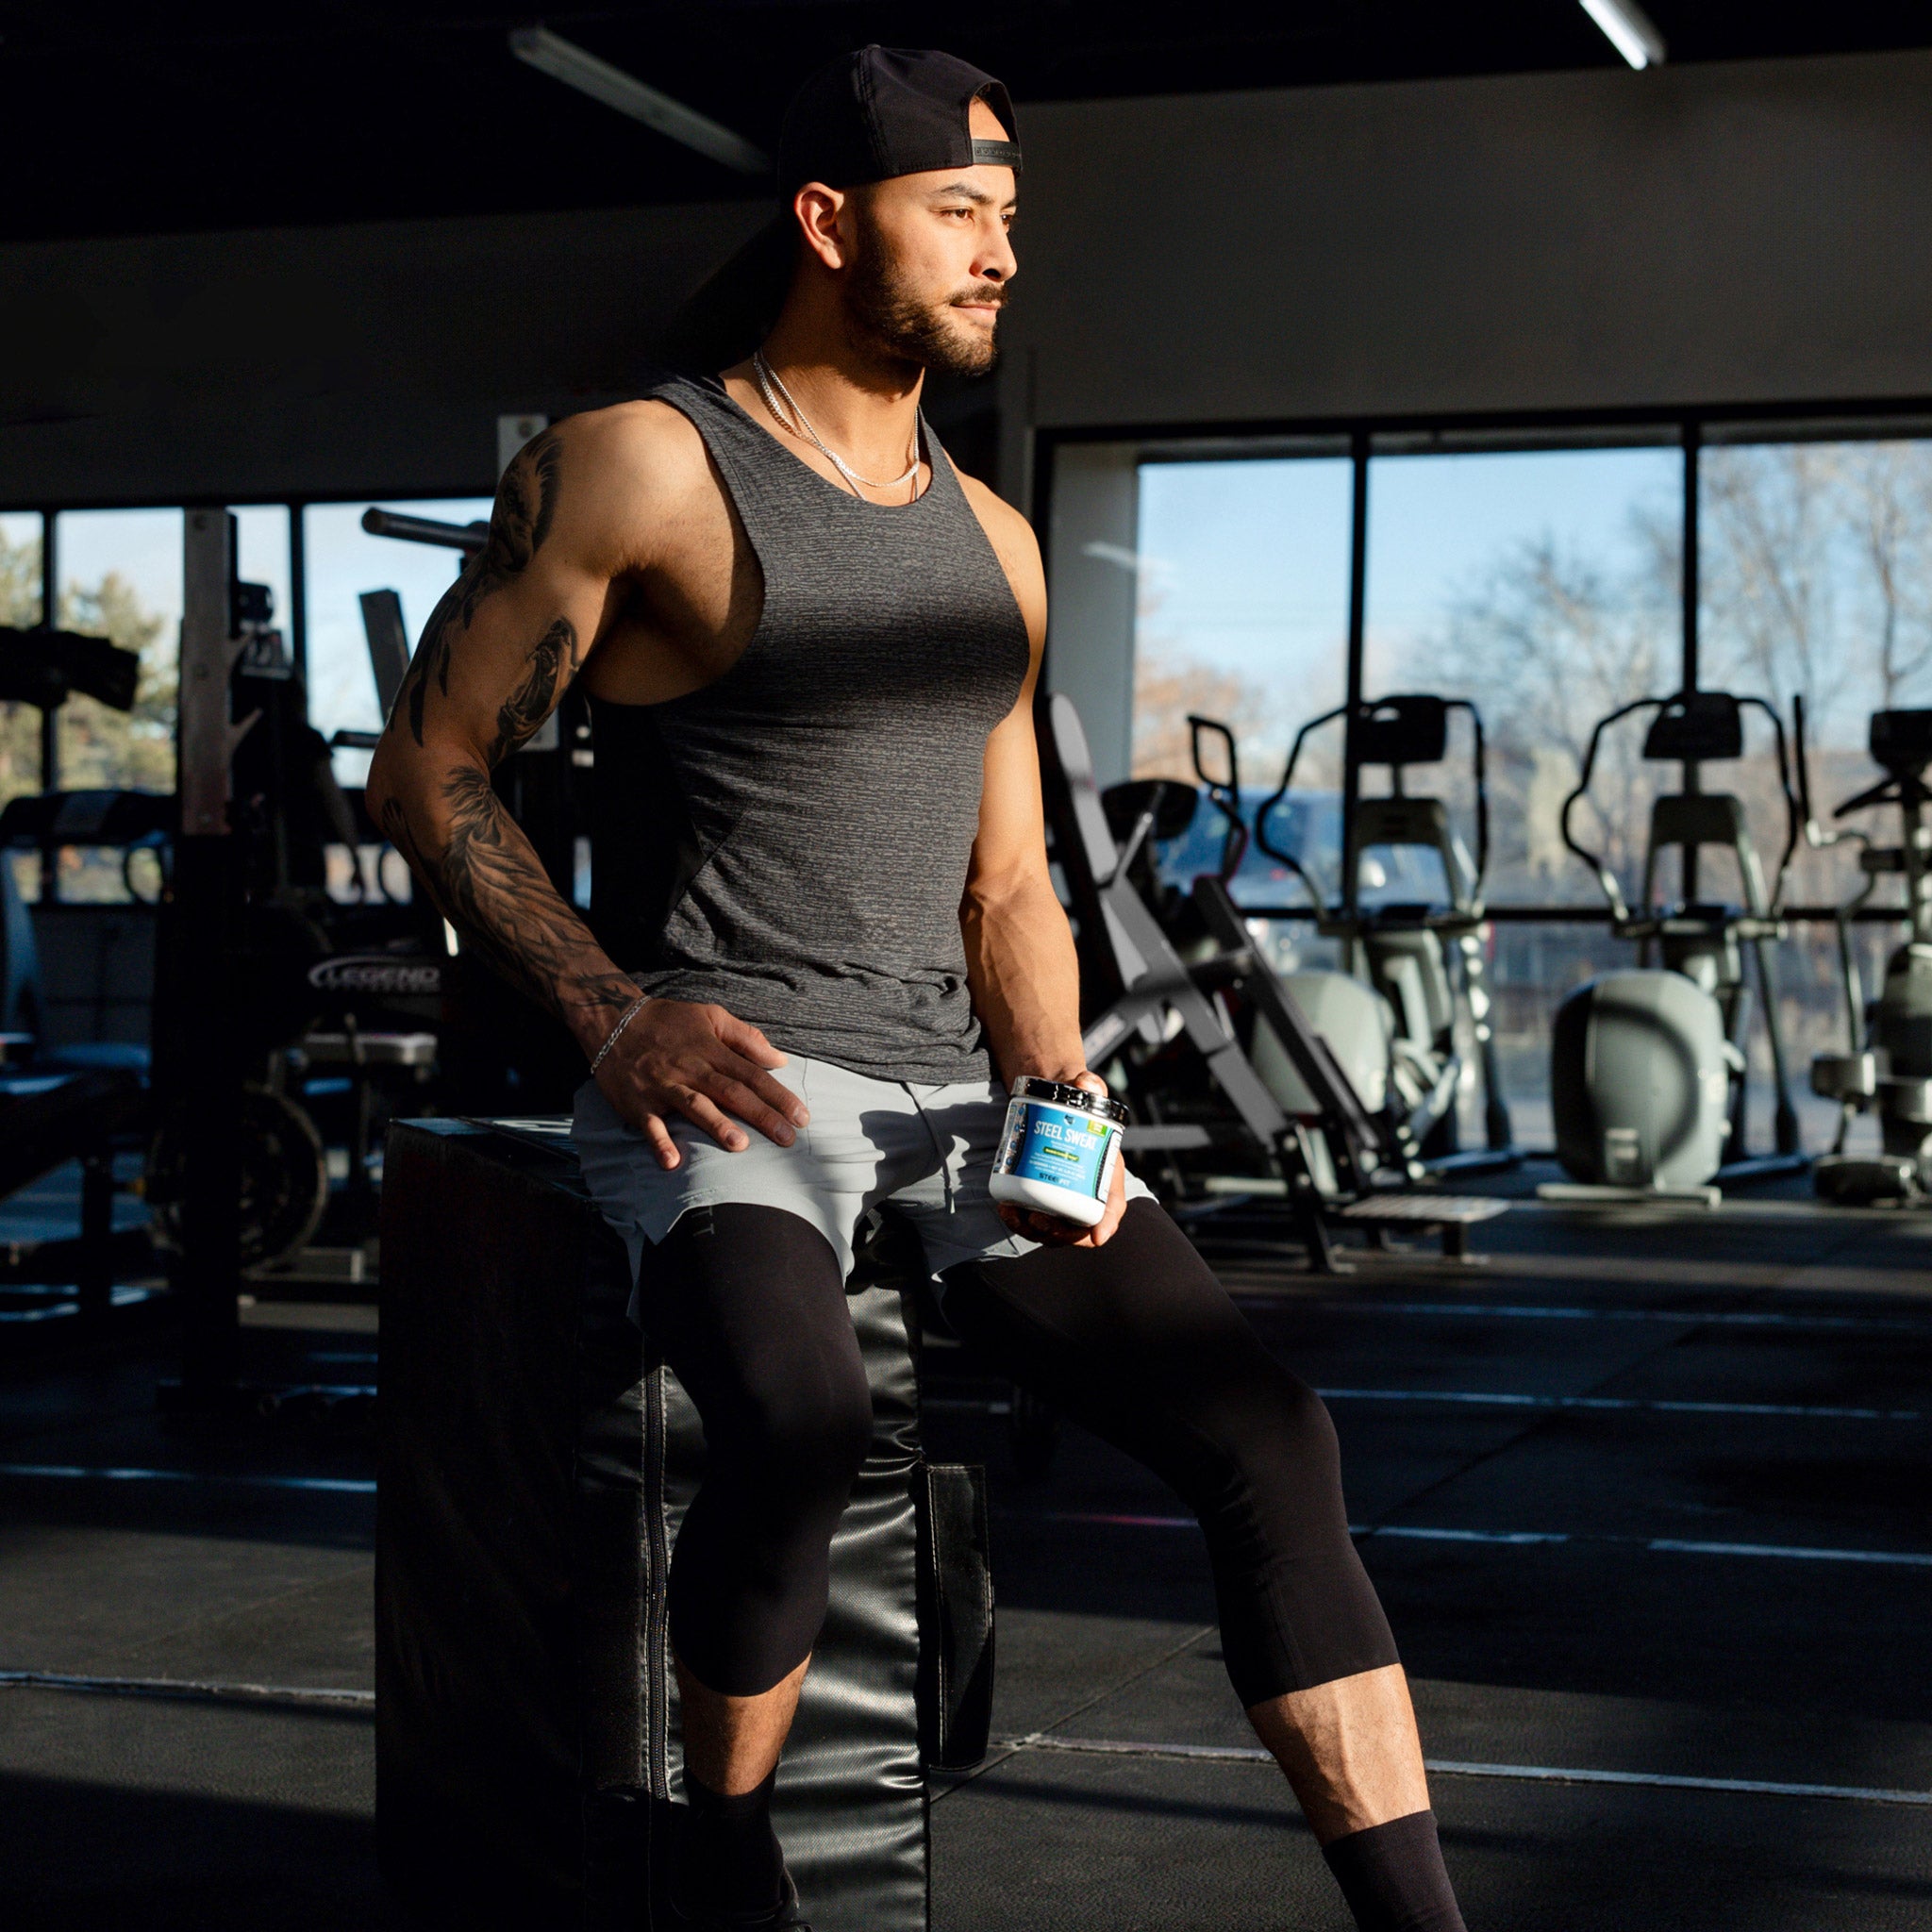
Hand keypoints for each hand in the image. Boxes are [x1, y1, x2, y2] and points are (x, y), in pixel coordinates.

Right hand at [593, 997, 808, 1170]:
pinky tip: (672, 1162)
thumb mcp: (710, 1016)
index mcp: (711, 1051)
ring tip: (739, 1145)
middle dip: (761, 1116)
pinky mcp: (639, 1103)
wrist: (613, 1022)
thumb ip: (746, 1038)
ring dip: (715, 1125)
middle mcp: (691, 1070)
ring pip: (694, 1106)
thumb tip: (779, 1058)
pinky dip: (659, 1142)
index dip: (778, 1096)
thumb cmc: (668, 1022)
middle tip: (787, 1139)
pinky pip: (650, 1125)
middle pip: (732, 1093)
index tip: (802, 1116)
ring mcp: (664, 1087)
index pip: (752, 1075)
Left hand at [995, 1069, 1127, 1249]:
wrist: (1051, 1101)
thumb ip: (1088, 1085)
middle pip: (1078, 1230)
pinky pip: (1031, 1221)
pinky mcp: (1039, 1199)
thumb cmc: (1075, 1102)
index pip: (1112, 1208)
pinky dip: (1018, 1221)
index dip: (1107, 1225)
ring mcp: (1061, 1201)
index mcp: (1106, 1175)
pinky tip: (1004, 1209)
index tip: (1096, 1236)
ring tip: (1013, 1214)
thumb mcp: (1084, 1090)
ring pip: (1051, 1231)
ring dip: (1032, 1231)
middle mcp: (1085, 1193)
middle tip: (1038, 1219)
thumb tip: (1085, 1083)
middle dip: (1059, 1233)